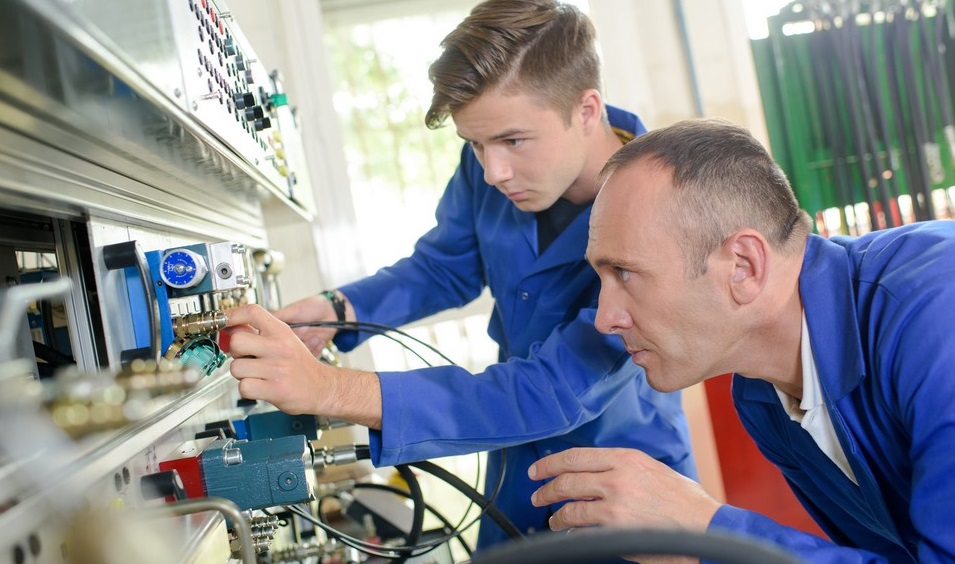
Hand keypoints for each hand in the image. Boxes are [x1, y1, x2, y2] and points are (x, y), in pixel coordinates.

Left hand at [223, 304, 381, 426]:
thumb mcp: (285, 340)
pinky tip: (260, 386)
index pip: (252, 312)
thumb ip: (260, 332)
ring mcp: (277, 368)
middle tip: (247, 357)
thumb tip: (231, 327)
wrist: (322, 387)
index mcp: (281, 331)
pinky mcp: (275, 389)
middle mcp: (279, 347)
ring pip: (236, 367)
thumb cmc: (300, 365)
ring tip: (258, 374)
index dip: (231, 315)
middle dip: (236, 352)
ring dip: (242, 373)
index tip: (222, 321)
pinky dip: (248, 389)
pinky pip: (243, 387)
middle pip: (236, 341)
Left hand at [529, 448, 721, 562]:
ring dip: (556, 515)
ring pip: (570, 507)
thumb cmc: (685, 501)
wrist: (705, 526)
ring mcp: (615, 504)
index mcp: (626, 458)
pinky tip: (570, 533)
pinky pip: (583, 530)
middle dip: (546, 489)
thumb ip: (623, 468)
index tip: (538, 470)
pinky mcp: (616, 530)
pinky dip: (572, 532)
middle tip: (537, 494)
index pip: (576, 456)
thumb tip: (597, 472)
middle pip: (567, 480)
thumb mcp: (652, 469)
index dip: (551, 463)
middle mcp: (617, 478)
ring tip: (553, 518)